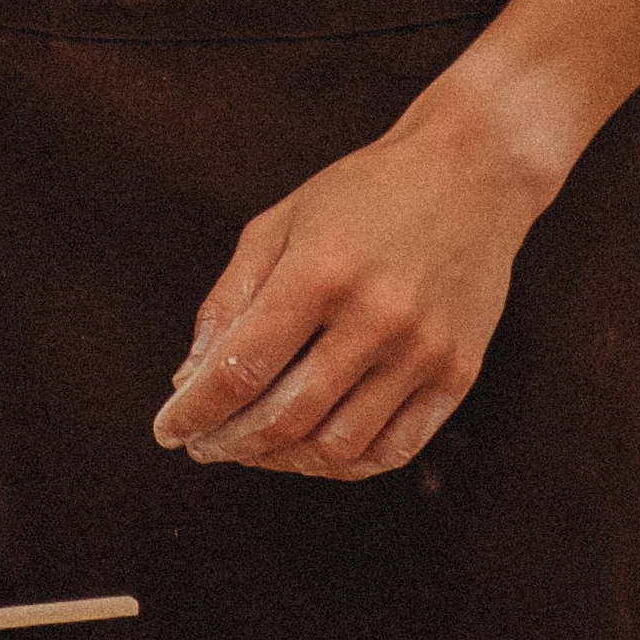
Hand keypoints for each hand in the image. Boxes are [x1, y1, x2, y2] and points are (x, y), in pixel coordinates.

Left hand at [150, 84, 540, 478]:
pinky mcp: (458, 373)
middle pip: (285, 417)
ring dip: (281, 461)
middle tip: (204, 446)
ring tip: (253, 448)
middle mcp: (375, 317)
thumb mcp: (280, 223)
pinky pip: (393, 450)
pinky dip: (343, 465)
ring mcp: (423, 351)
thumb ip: (230, 300)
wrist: (472, 173)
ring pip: (337, 446)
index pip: (241, 368)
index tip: (168, 430)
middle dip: (230, 443)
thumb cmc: (363, 194)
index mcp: (320, 271)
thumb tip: (189, 380)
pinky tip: (311, 452)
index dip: (196, 410)